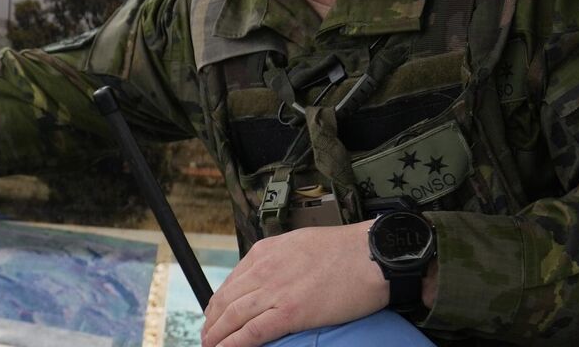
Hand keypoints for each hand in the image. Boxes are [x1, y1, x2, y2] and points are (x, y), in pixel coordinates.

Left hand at [200, 221, 385, 346]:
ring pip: (231, 317)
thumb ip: (279, 258)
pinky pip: (252, 332)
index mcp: (264, 252)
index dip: (218, 303)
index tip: (215, 314)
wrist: (370, 254)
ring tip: (210, 346)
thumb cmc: (345, 249)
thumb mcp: (299, 242)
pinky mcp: (289, 313)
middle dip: (212, 322)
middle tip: (208, 336)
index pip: (231, 282)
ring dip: (216, 335)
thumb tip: (271, 272)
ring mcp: (274, 292)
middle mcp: (262, 270)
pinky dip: (233, 344)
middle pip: (224, 300)